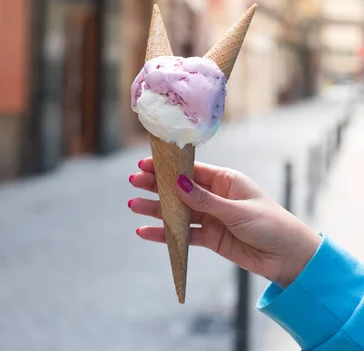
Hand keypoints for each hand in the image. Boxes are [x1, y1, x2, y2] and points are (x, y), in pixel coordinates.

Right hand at [129, 158, 320, 287]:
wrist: (289, 258)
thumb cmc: (271, 224)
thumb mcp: (237, 210)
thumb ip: (206, 200)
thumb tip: (178, 184)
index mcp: (226, 180)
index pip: (191, 170)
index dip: (168, 168)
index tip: (146, 164)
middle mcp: (216, 196)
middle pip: (180, 189)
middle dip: (157, 186)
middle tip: (134, 183)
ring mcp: (212, 217)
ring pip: (178, 211)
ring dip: (156, 209)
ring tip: (134, 205)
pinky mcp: (211, 238)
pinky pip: (184, 234)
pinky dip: (165, 234)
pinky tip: (146, 232)